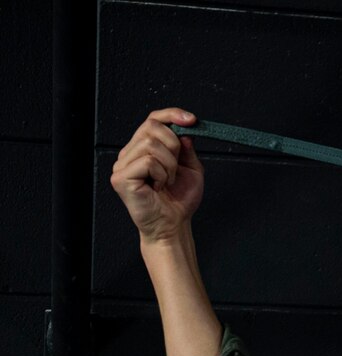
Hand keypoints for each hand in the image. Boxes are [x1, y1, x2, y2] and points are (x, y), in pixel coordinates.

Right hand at [110, 108, 202, 243]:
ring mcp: (122, 165)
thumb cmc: (179, 201)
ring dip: (169, 164)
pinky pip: (147, 161)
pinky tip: (159, 187)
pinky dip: (162, 174)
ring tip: (167, 181)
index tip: (192, 120)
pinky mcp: (121, 177)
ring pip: (151, 144)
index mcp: (144, 149)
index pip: (153, 119)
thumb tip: (183, 130)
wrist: (173, 225)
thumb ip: (186, 149)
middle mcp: (130, 153)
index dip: (172, 114)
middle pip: (152, 126)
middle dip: (174, 146)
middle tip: (176, 169)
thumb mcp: (191, 169)